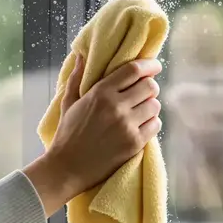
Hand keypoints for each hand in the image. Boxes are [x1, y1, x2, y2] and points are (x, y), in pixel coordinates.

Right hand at [25, 56, 162, 213]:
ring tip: (140, 111)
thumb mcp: (68, 102)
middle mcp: (116, 107)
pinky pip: (156, 125)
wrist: (67, 167)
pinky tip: (140, 126)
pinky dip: (151, 123)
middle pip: (150, 86)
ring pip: (155, 105)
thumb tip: (82, 55)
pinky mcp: (135, 143)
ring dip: (150, 106)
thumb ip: (76, 77)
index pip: (134, 70)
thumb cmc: (67, 134)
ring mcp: (127, 126)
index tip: (154, 66)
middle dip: (149, 87)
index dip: (148, 65)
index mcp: (100, 93)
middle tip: (143, 92)